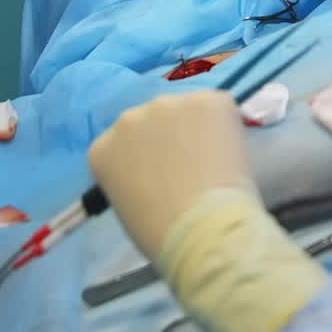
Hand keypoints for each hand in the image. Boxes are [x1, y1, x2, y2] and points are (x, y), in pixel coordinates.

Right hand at [88, 91, 255, 262]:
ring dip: (197, 129)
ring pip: (186, 111)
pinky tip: (228, 152)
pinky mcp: (207, 99)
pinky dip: (224, 125)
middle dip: (169, 138)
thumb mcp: (128, 207)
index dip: (145, 158)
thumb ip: (133, 177)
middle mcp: (130, 118)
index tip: (160, 176)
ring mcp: (169, 104)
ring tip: (213, 162)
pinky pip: (216, 108)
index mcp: (103, 147)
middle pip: (152, 121)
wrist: (203, 228)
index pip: (121, 144)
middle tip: (190, 167)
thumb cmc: (162, 232)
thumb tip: (156, 170)